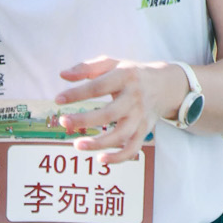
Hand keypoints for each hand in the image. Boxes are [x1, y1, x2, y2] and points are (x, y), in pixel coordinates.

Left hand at [53, 59, 186, 153]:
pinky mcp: (144, 130)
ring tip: (77, 145)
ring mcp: (140, 116)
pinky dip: (118, 157)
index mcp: (124, 77)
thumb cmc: (130, 74)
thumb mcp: (111, 64)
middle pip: (109, 113)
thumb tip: (62, 75)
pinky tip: (100, 159)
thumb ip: (86, 67)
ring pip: (121, 135)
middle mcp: (134, 98)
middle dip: (85, 120)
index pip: (98, 87)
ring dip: (99, 143)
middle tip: (64, 122)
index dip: (77, 94)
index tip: (58, 99)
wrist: (165, 85)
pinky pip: (133, 148)